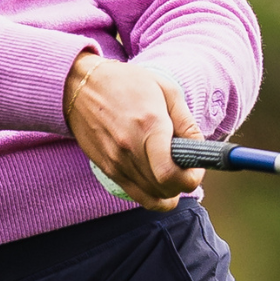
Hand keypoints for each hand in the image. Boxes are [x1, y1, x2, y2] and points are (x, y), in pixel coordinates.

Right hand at [62, 51, 203, 210]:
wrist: (80, 86)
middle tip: (186, 167)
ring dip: (168, 190)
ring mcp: (116, 162)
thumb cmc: (127, 83)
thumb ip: (187, 122)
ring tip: (171, 170)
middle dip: (183, 184)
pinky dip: (152, 194)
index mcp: (149, 126)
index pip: (170, 174)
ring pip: (152, 197)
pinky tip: (158, 180)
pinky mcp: (107, 169)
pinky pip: (136, 196)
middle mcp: (130, 149)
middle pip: (165, 189)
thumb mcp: (165, 90)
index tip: (195, 167)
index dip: (191, 178)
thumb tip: (198, 148)